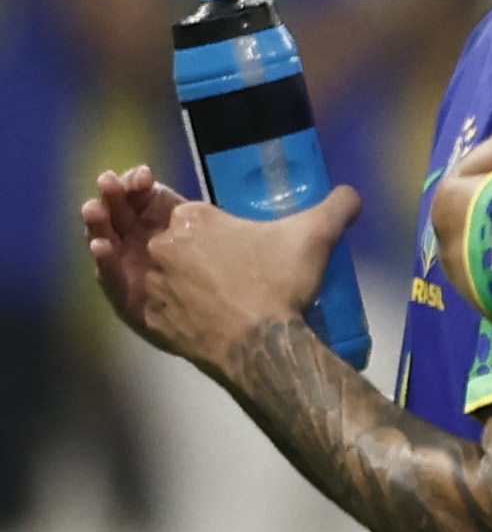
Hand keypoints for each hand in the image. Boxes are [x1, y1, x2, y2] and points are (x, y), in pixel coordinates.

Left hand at [85, 164, 352, 366]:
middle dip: (122, 206)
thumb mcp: (315, 237)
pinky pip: (114, 287)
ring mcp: (150, 279)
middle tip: (118, 197)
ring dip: (104, 232)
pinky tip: (99, 256)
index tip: (149, 187)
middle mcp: (161, 244)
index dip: (150, 190)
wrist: (260, 344)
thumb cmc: (281, 287)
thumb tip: (353, 194)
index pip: (161, 199)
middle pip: (134, 221)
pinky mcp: (145, 314)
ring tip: (98, 226)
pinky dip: (105, 270)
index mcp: (192, 218)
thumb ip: (336, 208)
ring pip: (118, 249)